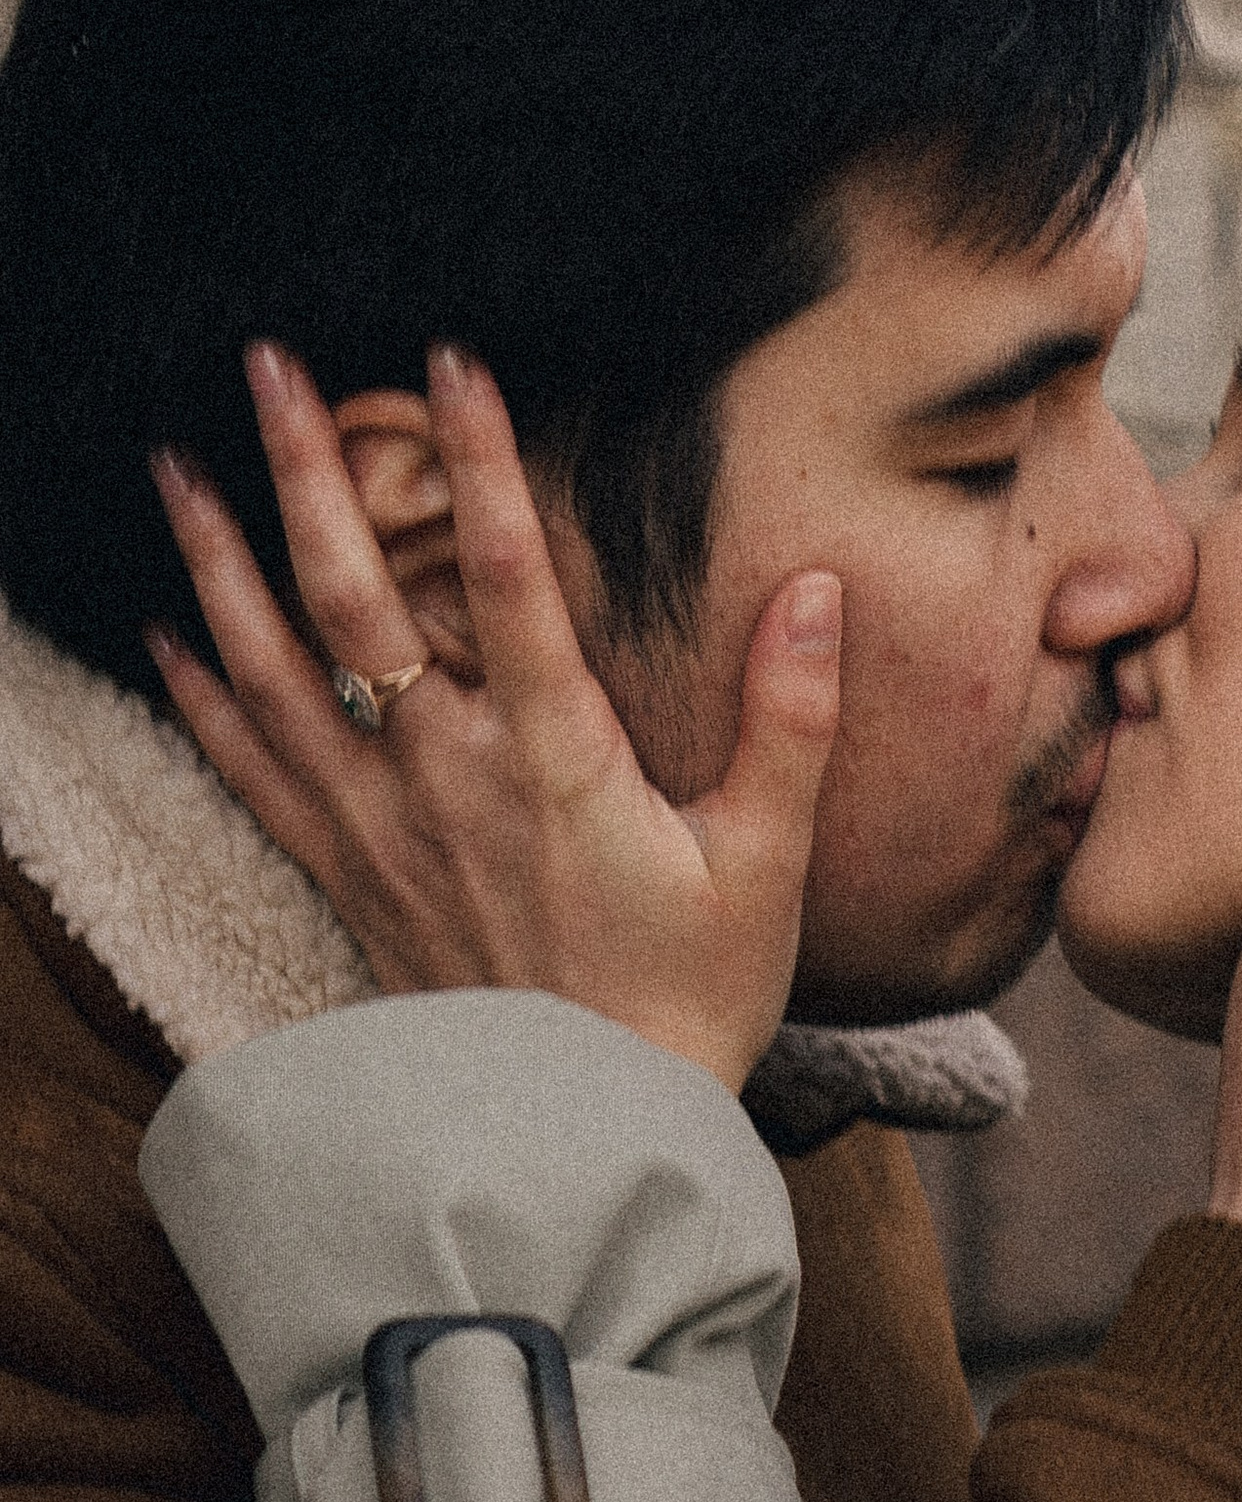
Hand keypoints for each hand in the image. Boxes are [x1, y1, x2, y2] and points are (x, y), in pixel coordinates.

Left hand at [148, 345, 839, 1095]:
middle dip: (307, 472)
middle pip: (355, 601)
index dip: (483, 463)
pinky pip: (252, 771)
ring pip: (276, 672)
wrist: (586, 1142)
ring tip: (172, 465)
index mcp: (557, 765)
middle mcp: (449, 781)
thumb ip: (792, 721)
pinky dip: (202, 696)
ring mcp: (383, 830)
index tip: (455, 360)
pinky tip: (167, 632)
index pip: (515, 580)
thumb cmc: (692, 1003)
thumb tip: (814, 591)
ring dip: (217, 561)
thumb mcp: (766, 865)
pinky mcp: (348, 878)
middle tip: (267, 365)